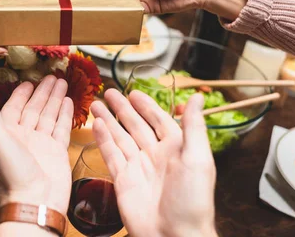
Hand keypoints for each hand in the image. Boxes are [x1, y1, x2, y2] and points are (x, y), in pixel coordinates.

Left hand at [0, 75, 73, 215]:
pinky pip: (61, 128)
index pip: (14, 107)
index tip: (29, 81)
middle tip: (53, 76)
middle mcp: (24, 137)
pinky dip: (65, 114)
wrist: (34, 201)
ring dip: (55, 99)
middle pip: (34, 108)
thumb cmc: (11, 172)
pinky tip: (69, 102)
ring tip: (63, 83)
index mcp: (7, 132)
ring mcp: (42, 144)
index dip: (21, 94)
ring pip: (49, 115)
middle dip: (43, 92)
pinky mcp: (57, 152)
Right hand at [91, 89, 217, 236]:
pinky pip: (111, 155)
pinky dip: (103, 139)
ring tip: (96, 104)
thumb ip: (194, 126)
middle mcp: (155, 155)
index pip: (158, 120)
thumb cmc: (192, 201)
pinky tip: (96, 125)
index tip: (134, 92)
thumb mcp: (198, 159)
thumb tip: (197, 97)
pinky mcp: (123, 180)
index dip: (146, 106)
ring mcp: (138, 167)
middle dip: (123, 109)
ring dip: (108, 120)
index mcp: (176, 148)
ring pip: (120, 137)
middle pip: (136, 125)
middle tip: (109, 93)